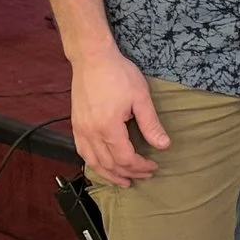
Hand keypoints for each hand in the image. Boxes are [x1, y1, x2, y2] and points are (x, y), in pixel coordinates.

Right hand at [70, 47, 168, 186]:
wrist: (92, 58)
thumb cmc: (118, 74)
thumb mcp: (140, 97)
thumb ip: (151, 124)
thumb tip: (164, 145)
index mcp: (108, 127)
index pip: (126, 159)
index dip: (141, 167)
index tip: (154, 166)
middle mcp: (91, 133)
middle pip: (109, 164)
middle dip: (128, 173)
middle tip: (144, 176)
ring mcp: (80, 130)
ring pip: (93, 162)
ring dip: (109, 174)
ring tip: (123, 181)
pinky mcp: (76, 125)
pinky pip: (82, 151)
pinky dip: (94, 163)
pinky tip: (103, 165)